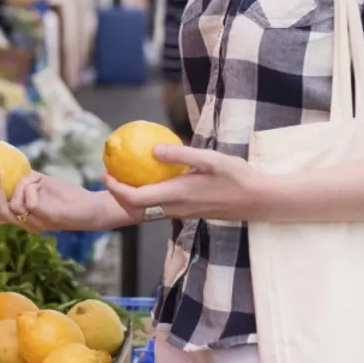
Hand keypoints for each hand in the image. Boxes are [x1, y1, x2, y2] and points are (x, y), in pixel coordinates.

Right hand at [0, 170, 122, 232]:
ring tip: (24, 175)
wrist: (90, 206)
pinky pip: (30, 199)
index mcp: (20, 217)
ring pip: (13, 204)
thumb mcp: (39, 184)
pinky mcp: (47, 218)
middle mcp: (25, 223)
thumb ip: (23, 180)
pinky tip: (42, 182)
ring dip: (18, 186)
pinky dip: (32, 185)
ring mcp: (35, 222)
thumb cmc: (65, 195)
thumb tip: (7, 166)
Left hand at [102, 143, 270, 221]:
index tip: (104, 174)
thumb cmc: (237, 176)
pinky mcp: (189, 212)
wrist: (258, 201)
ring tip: (123, 177)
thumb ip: (182, 154)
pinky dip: (146, 199)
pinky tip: (149, 180)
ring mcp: (183, 213)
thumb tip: (154, 149)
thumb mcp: (211, 159)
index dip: (116, 189)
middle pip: (136, 211)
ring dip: (130, 199)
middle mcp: (177, 208)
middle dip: (117, 197)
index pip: (136, 199)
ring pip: (147, 213)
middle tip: (108, 175)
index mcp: (178, 195)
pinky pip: (159, 209)